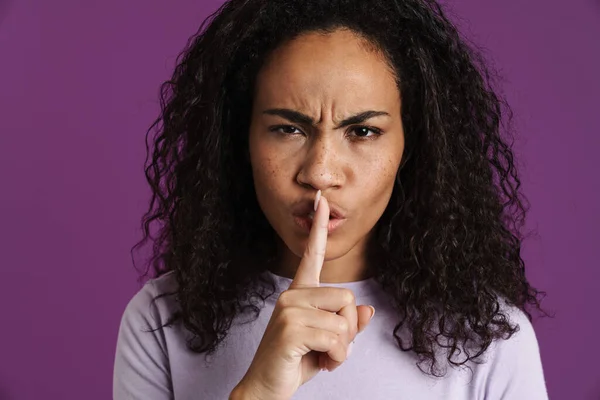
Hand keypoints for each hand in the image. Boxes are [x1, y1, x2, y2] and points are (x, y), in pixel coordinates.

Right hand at [233, 191, 375, 399]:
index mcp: (299, 294)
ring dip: (342, 347)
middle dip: (348, 329)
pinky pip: (335, 338)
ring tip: (323, 356)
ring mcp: (289, 310)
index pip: (311, 256)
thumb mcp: (328, 342)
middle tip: (330, 348)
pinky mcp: (290, 328)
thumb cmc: (296, 361)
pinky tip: (321, 363)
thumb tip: (369, 310)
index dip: (318, 230)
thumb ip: (347, 325)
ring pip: (344, 320)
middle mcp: (292, 296)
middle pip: (347, 298)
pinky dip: (337, 358)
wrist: (266, 387)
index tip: (322, 203)